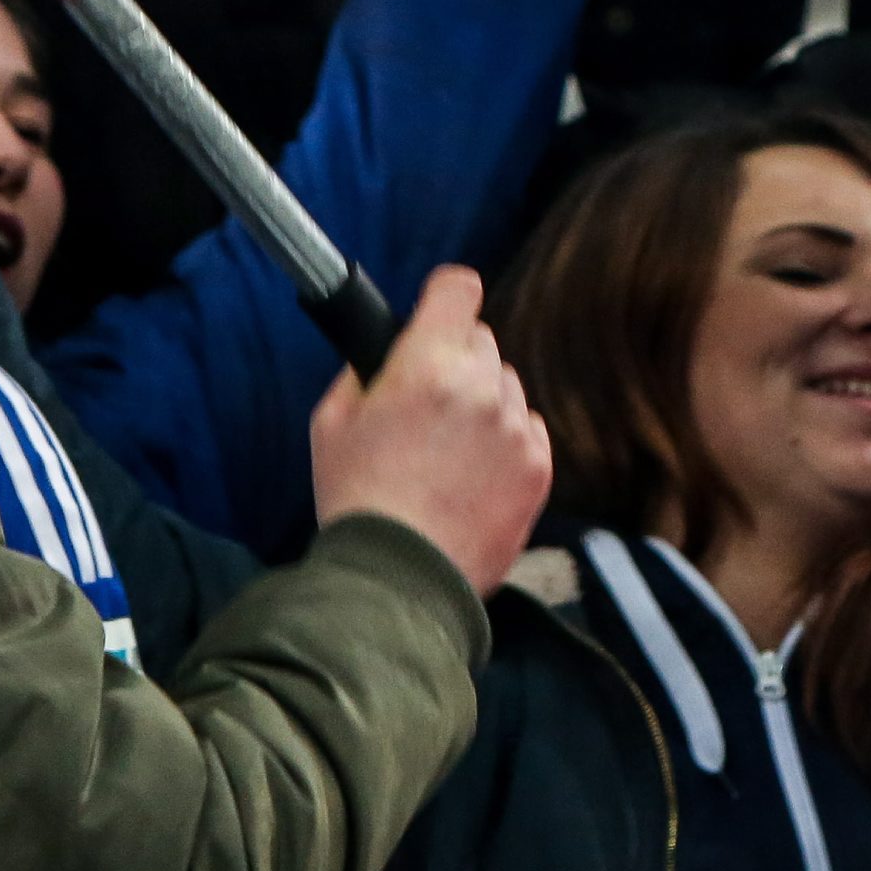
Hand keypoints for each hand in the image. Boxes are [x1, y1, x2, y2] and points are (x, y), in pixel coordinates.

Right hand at [309, 264, 555, 592]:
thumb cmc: (357, 501)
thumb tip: (391, 350)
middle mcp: (481, 387)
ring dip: (483, 404)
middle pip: (482, 340)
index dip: (447, 296)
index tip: (440, 310)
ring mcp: (515, 429)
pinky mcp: (539, 467)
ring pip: (507, 387)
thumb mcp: (331, 422)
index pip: (459, 288)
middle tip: (427, 406)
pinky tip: (471, 477)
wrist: (398, 581)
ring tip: (447, 455)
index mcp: (426, 365)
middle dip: (456, 361)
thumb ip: (366, 370)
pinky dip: (507, 443)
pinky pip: (528, 429)